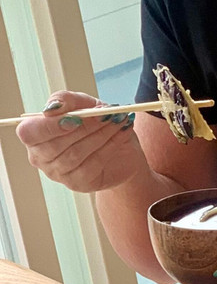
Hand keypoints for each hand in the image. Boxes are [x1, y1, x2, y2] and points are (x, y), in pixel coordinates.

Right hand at [16, 92, 145, 191]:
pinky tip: (121, 135)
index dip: (49, 126)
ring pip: (75, 155)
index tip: (74, 118)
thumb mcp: (83, 104)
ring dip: (100, 135)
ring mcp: (58, 173)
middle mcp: (40, 156)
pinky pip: (92, 165)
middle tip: (107, 115)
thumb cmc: (94, 123)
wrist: (121, 148)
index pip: (29, 133)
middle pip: (55, 145)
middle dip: (85, 127)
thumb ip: (66, 100)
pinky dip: (109, 147)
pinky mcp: (78, 183)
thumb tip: (54, 107)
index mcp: (34, 134)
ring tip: (117, 121)